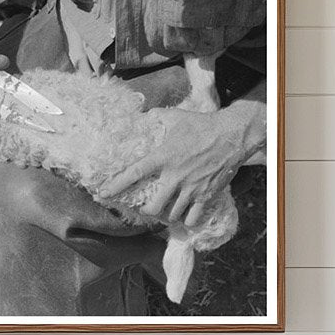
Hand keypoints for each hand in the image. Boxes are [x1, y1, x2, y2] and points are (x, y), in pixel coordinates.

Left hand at [99, 106, 258, 225]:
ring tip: (166, 211)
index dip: (116, 185)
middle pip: (153, 206)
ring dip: (166, 216)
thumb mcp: (174, 117)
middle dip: (146, 211)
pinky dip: (187, 220)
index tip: (103, 194)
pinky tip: (185, 217)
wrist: (232, 135)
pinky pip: (193, 217)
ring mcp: (191, 188)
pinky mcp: (206, 194)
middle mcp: (174, 176)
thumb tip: (140, 114)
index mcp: (163, 157)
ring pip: (172, 214)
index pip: (134, 174)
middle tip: (146, 207)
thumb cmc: (201, 125)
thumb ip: (155, 116)